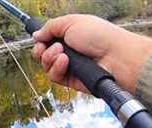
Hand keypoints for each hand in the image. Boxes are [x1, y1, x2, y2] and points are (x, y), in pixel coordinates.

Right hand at [31, 14, 151, 93]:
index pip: (46, 40)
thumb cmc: (100, 36)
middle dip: (41, 50)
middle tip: (48, 47)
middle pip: (42, 55)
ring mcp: (69, 67)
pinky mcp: (70, 80)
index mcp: (69, 36)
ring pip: (46, 67)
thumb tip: (36, 34)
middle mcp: (68, 51)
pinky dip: (57, 68)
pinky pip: (54, 77)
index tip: (41, 39)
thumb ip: (50, 27)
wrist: (115, 57)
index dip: (41, 41)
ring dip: (50, 58)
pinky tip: (65, 61)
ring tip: (62, 53)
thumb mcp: (71, 22)